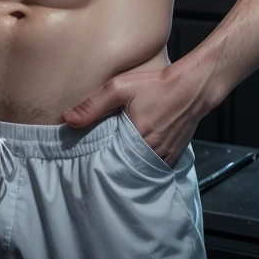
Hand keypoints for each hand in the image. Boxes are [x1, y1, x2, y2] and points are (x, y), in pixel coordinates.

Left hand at [62, 63, 202, 168]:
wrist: (190, 88)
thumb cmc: (155, 86)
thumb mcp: (120, 88)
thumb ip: (93, 105)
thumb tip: (68, 119)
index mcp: (138, 139)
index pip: (111, 163)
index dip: (100, 164)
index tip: (89, 164)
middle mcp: (153, 153)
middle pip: (126, 170)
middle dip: (113, 169)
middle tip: (100, 165)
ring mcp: (166, 157)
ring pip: (141, 172)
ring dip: (130, 168)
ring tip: (116, 163)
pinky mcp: (175, 156)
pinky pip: (156, 169)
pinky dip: (145, 166)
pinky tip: (136, 158)